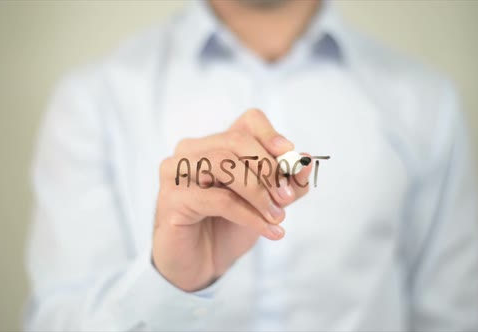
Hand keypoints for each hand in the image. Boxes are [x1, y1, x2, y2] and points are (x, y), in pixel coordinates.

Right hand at [152, 109, 312, 291]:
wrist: (201, 264)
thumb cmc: (228, 227)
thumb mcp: (266, 204)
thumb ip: (286, 184)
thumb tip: (307, 162)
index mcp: (215, 144)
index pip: (247, 122)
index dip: (271, 135)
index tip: (290, 155)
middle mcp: (191, 151)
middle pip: (236, 141)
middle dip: (268, 169)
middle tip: (286, 198)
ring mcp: (175, 172)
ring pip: (224, 165)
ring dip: (258, 192)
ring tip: (277, 216)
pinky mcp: (171, 198)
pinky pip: (218, 199)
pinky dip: (248, 214)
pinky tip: (267, 230)